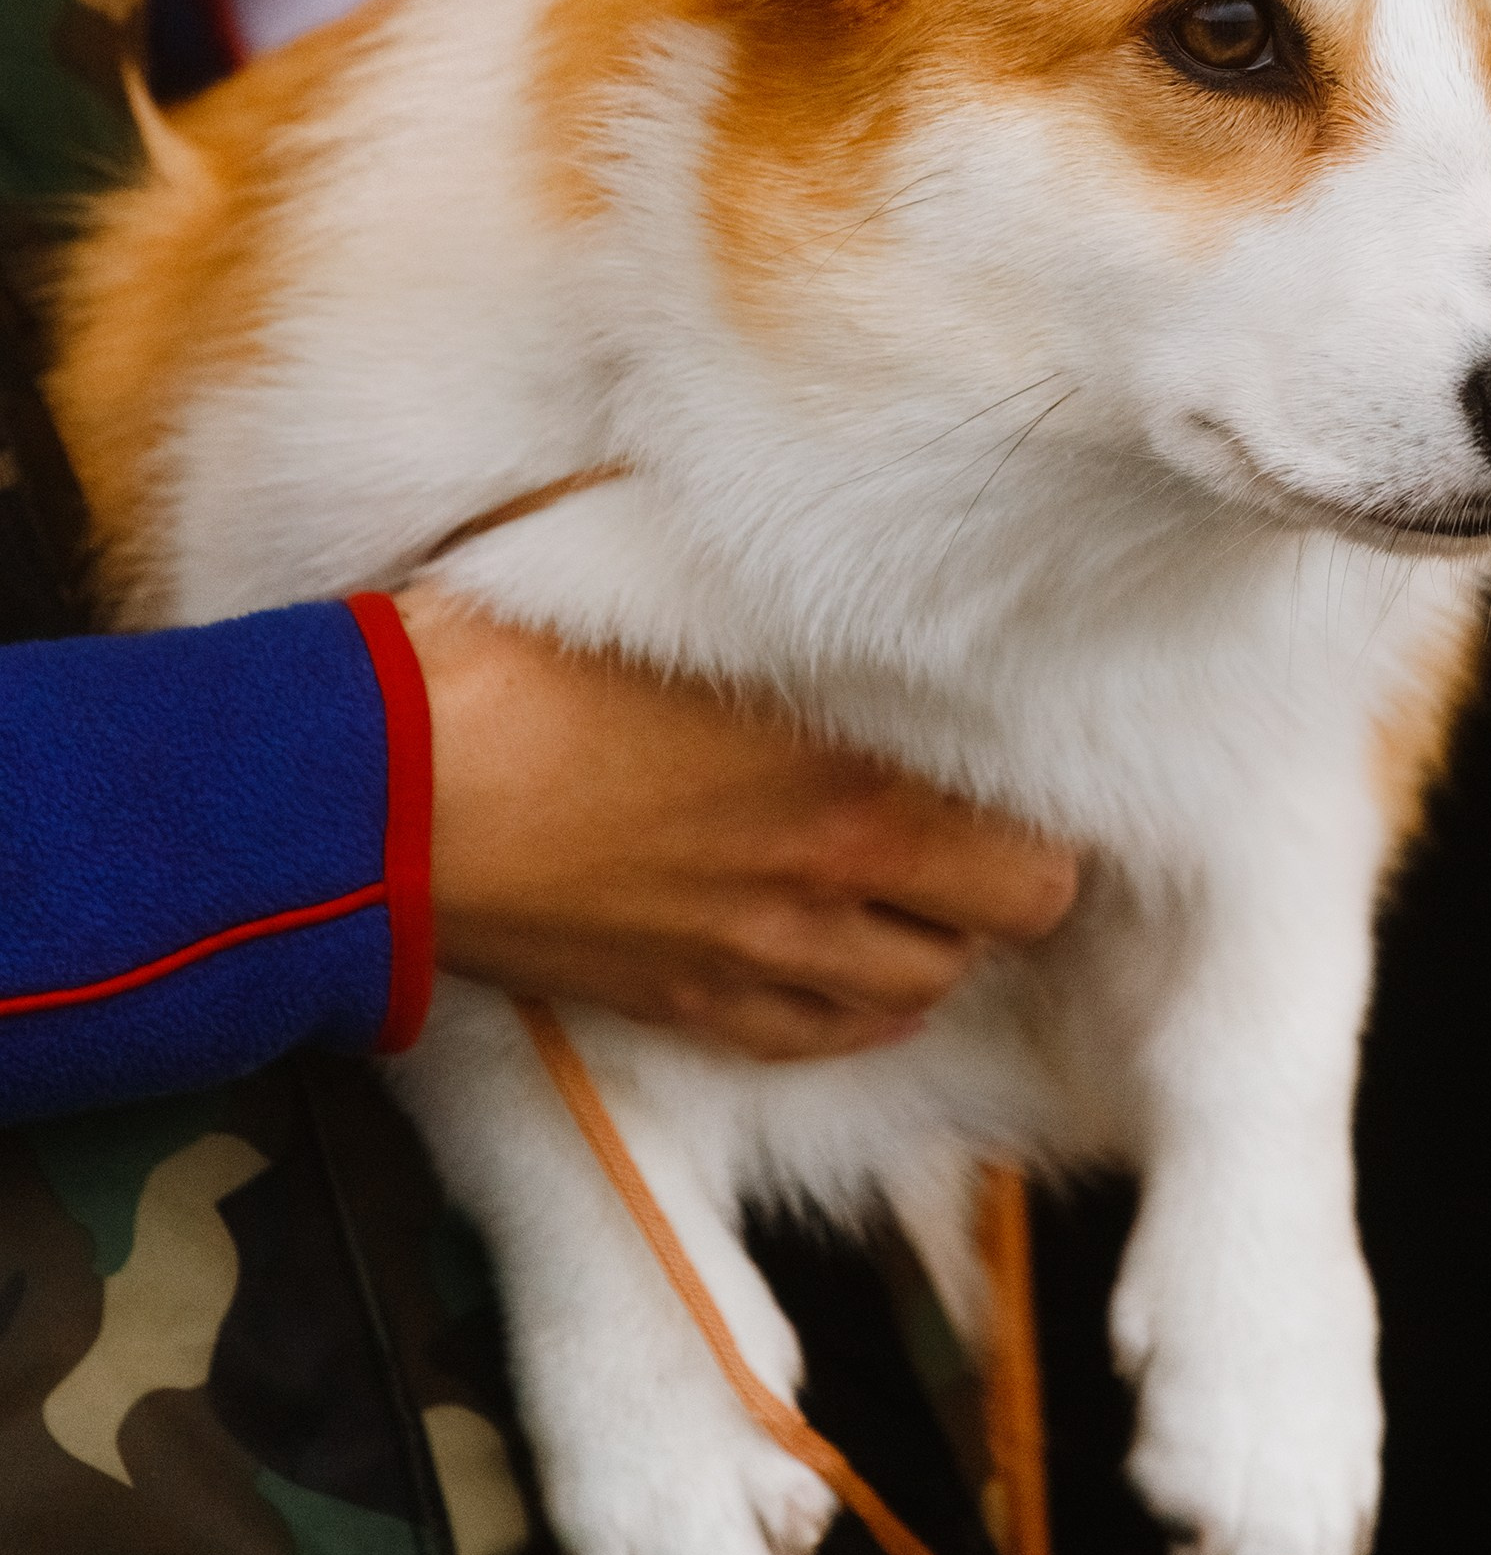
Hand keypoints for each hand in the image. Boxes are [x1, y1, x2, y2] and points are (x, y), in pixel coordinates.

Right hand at [393, 587, 1076, 1058]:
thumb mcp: (680, 584)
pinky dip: (849, 1009)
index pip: (1039, 861)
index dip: (1043, 828)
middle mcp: (827, 889)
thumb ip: (785, 588)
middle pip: (1001, 933)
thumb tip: (837, 515)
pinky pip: (817, 1040)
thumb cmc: (521, 658)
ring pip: (918, 995)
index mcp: (854, 786)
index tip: (1020, 781)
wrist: (383, 786)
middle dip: (1005, 888)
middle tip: (975, 833)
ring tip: (904, 887)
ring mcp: (753, 960)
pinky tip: (839, 963)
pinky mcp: (680, 1006)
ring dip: (930, 944)